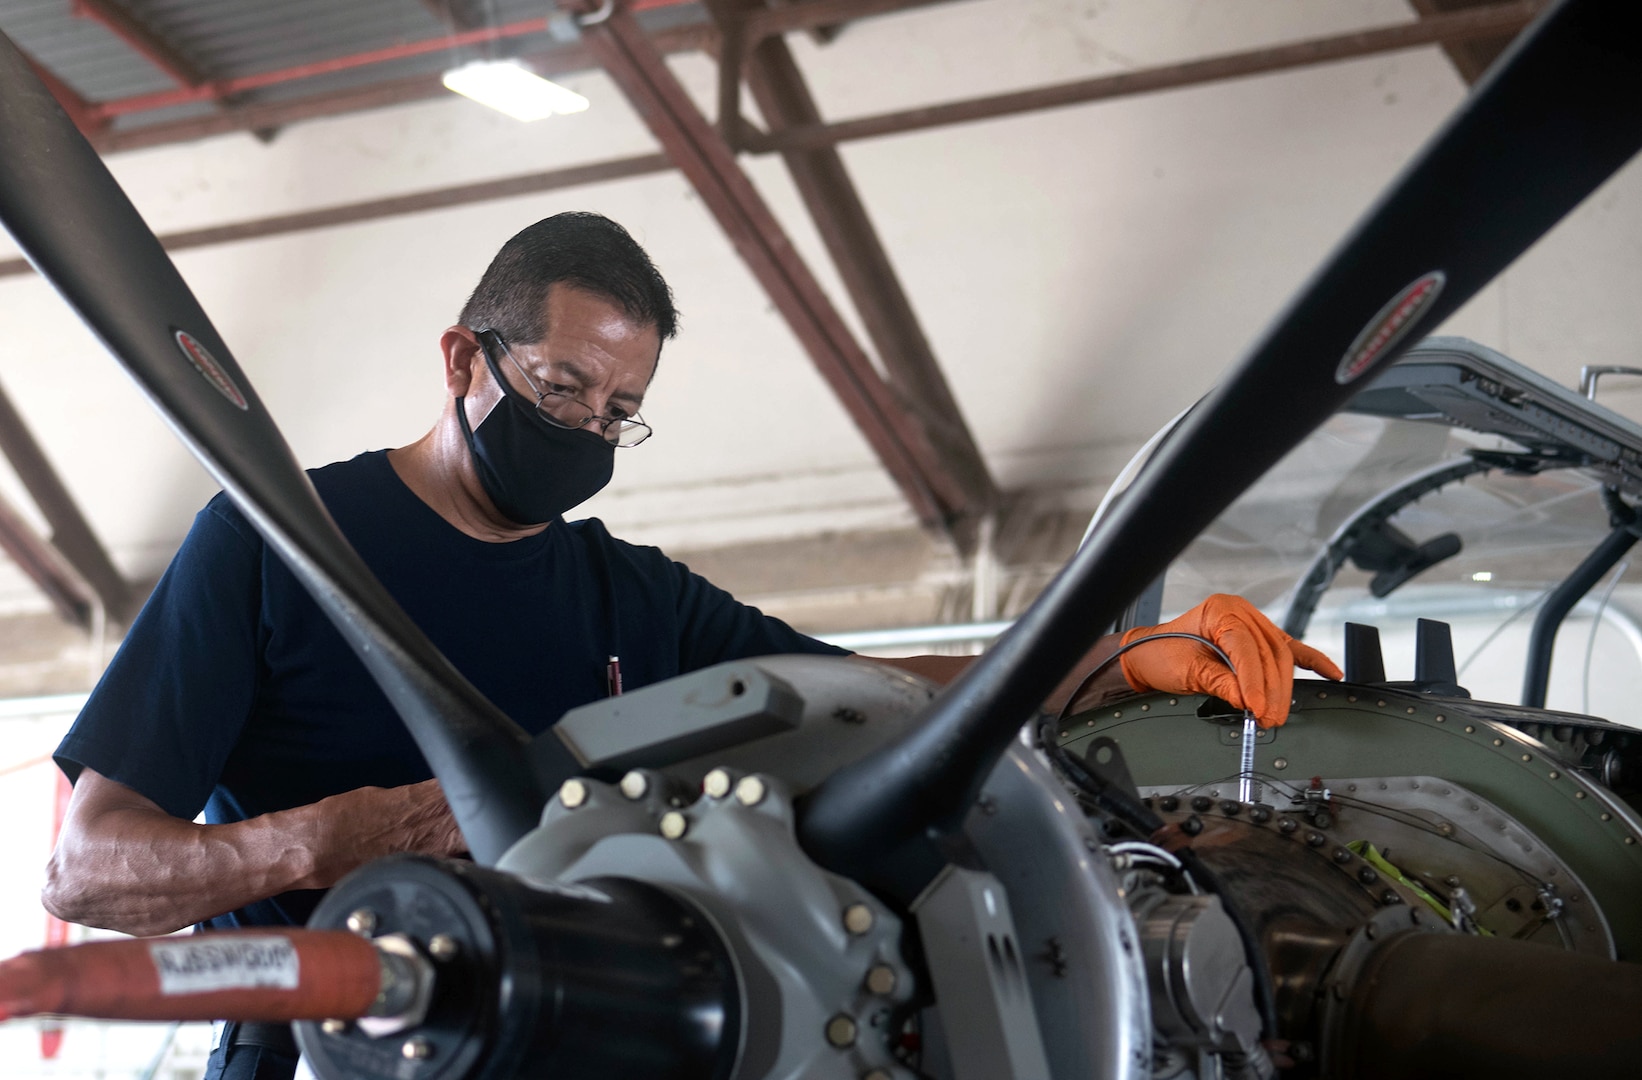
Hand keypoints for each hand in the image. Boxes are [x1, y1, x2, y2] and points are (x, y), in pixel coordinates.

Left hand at [1119, 594, 1341, 727]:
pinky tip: (1330, 671)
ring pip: (1280, 656)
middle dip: (1272, 690)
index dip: (1254, 681)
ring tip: (1276, 713)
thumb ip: (1221, 683)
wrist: (1147, 654)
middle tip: (1269, 718)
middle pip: (1270, 653)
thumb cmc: (1160, 655)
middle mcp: (1239, 612)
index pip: (1247, 648)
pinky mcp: (1258, 639)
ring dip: (1283, 688)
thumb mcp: (1187, 671)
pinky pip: (1288, 650)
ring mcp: (1251, 623)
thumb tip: (1250, 700)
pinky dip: (1309, 661)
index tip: (1257, 707)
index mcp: (1220, 611)